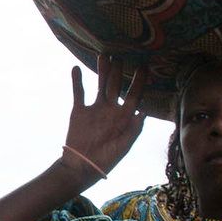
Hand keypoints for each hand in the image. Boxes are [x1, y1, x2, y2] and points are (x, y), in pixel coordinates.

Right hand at [62, 60, 146, 184]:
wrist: (82, 166)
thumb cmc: (106, 160)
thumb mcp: (124, 146)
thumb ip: (134, 129)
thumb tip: (144, 112)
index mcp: (124, 117)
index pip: (134, 95)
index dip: (139, 81)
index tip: (144, 65)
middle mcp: (111, 109)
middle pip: (117, 85)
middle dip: (120, 70)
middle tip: (123, 53)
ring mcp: (95, 109)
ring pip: (100, 84)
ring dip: (102, 70)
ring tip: (104, 54)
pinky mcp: (79, 111)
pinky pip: (79, 93)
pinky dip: (77, 81)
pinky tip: (77, 68)